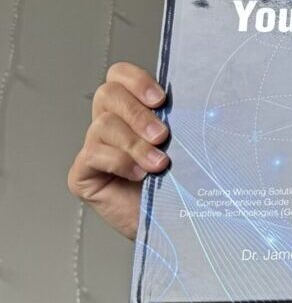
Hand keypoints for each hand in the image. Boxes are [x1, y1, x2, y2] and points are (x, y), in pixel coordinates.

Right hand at [67, 62, 169, 240]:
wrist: (175, 226)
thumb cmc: (181, 185)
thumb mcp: (185, 146)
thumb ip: (179, 123)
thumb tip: (196, 103)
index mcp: (132, 111)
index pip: (119, 76)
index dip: (136, 80)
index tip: (161, 99)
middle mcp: (110, 125)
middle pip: (109, 95)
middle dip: (137, 114)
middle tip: (162, 135)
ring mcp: (95, 149)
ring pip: (103, 126)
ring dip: (135, 144)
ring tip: (159, 164)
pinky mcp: (83, 174)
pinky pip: (93, 155)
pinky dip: (119, 162)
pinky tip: (139, 175)